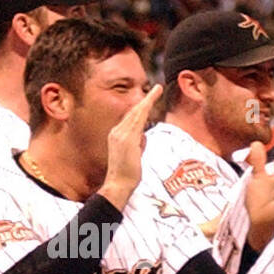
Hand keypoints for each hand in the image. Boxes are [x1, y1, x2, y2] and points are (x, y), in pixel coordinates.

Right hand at [100, 84, 161, 209]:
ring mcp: (120, 135)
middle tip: (157, 89)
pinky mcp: (127, 138)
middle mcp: (116, 132)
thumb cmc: (126, 174)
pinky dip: (145, 108)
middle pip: (133, 112)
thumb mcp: (133, 155)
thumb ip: (138, 144)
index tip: (149, 99)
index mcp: (116, 136)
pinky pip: (138, 119)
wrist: (118, 185)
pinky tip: (151, 101)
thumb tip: (143, 137)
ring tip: (157, 90)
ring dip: (147, 100)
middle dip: (145, 100)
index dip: (140, 108)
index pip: (130, 119)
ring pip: (136, 113)